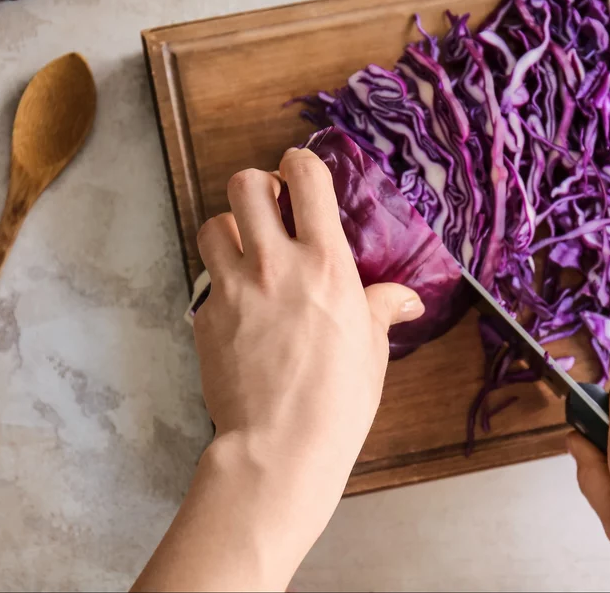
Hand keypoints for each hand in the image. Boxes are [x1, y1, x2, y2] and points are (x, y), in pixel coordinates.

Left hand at [135, 148, 423, 591]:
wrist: (280, 445)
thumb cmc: (339, 399)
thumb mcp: (371, 349)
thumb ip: (381, 309)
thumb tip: (404, 300)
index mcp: (325, 263)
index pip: (306, 179)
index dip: (300, 163)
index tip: (301, 174)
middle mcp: (274, 263)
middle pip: (245, 185)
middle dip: (257, 187)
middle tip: (270, 210)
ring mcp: (233, 289)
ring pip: (212, 225)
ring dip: (229, 229)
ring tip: (245, 252)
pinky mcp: (205, 318)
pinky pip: (206, 282)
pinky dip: (220, 285)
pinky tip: (238, 310)